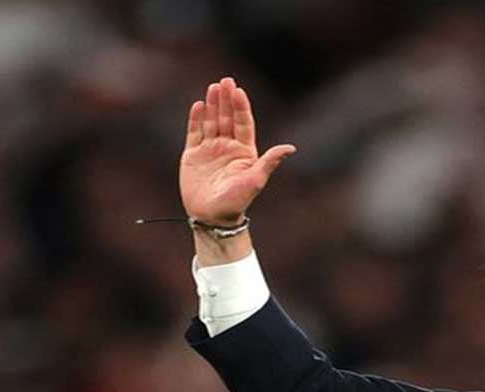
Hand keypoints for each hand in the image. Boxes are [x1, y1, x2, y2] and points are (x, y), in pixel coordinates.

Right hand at [181, 77, 294, 225]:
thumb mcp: (255, 181)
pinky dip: (196, 119)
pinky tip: (198, 105)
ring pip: (211, 122)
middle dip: (225, 99)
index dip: (240, 107)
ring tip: (213, 87)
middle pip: (226, 118)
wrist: (212, 218)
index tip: (238, 90)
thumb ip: (269, 162)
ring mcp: (210, 150)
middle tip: (225, 80)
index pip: (243, 123)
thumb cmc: (236, 203)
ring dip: (212, 105)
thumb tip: (290, 148)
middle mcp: (227, 147)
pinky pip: (194, 133)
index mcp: (244, 152)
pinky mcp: (193, 156)